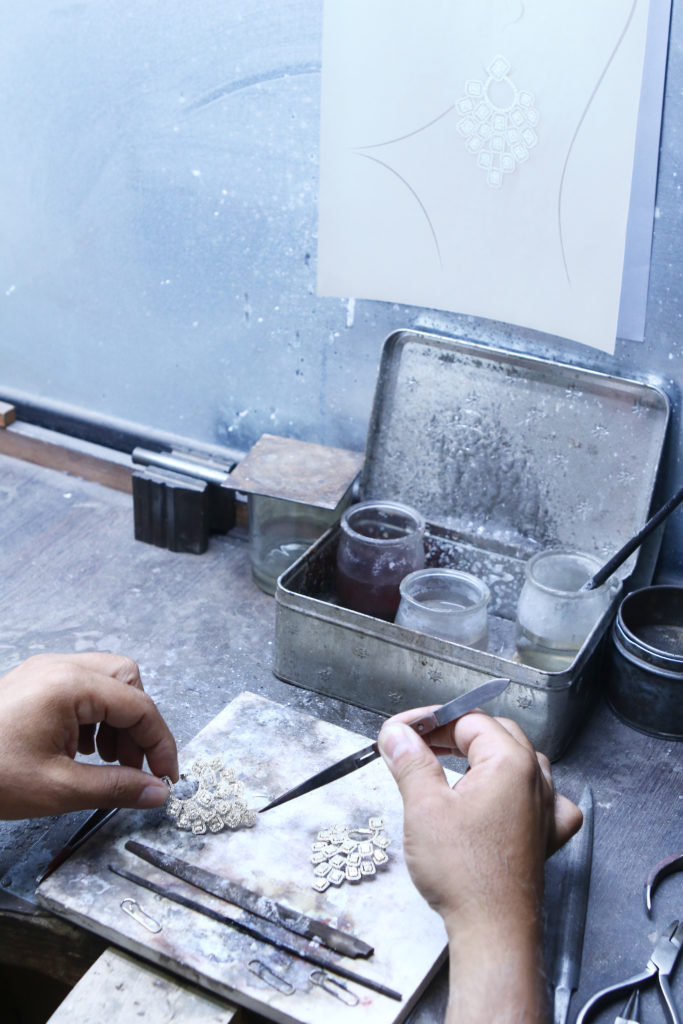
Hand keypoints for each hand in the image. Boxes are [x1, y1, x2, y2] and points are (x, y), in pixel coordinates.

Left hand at [0, 653, 178, 817]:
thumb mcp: (57, 789)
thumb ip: (115, 788)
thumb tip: (155, 793)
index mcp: (69, 685)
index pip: (139, 706)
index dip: (160, 743)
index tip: (166, 776)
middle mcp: (60, 667)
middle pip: (127, 679)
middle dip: (139, 722)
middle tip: (134, 764)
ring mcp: (44, 671)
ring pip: (106, 681)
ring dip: (117, 719)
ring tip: (107, 761)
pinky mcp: (33, 682)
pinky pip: (81, 687)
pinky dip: (94, 714)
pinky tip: (82, 749)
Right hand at [378, 709, 581, 1023]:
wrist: (492, 930)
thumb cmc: (465, 874)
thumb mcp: (424, 806)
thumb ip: (411, 761)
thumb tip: (398, 735)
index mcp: (510, 762)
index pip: (467, 720)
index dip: (430, 721)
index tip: (402, 732)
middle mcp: (536, 780)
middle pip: (493, 735)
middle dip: (453, 735)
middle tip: (417, 746)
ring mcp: (545, 809)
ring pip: (517, 762)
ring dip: (483, 758)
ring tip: (450, 768)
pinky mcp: (544, 836)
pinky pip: (542, 798)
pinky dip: (520, 791)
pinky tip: (503, 799)